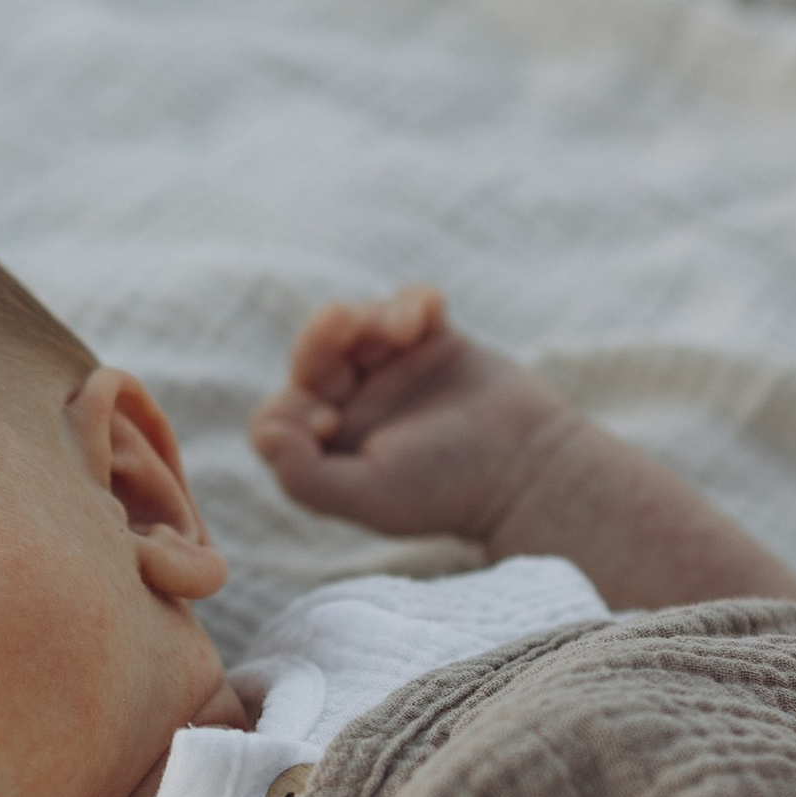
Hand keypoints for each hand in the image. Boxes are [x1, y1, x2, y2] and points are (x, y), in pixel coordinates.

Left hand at [250, 285, 569, 547]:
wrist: (529, 469)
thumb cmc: (447, 488)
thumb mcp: (370, 495)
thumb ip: (306, 477)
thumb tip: (266, 433)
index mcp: (331, 446)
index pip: (281, 414)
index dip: (290, 409)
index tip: (328, 419)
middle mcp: (356, 405)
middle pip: (314, 354)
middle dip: (323, 336)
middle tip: (346, 328)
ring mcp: (394, 370)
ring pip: (357, 322)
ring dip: (370, 316)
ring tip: (403, 329)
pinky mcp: (435, 341)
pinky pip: (408, 303)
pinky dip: (412, 300)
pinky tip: (429, 316)